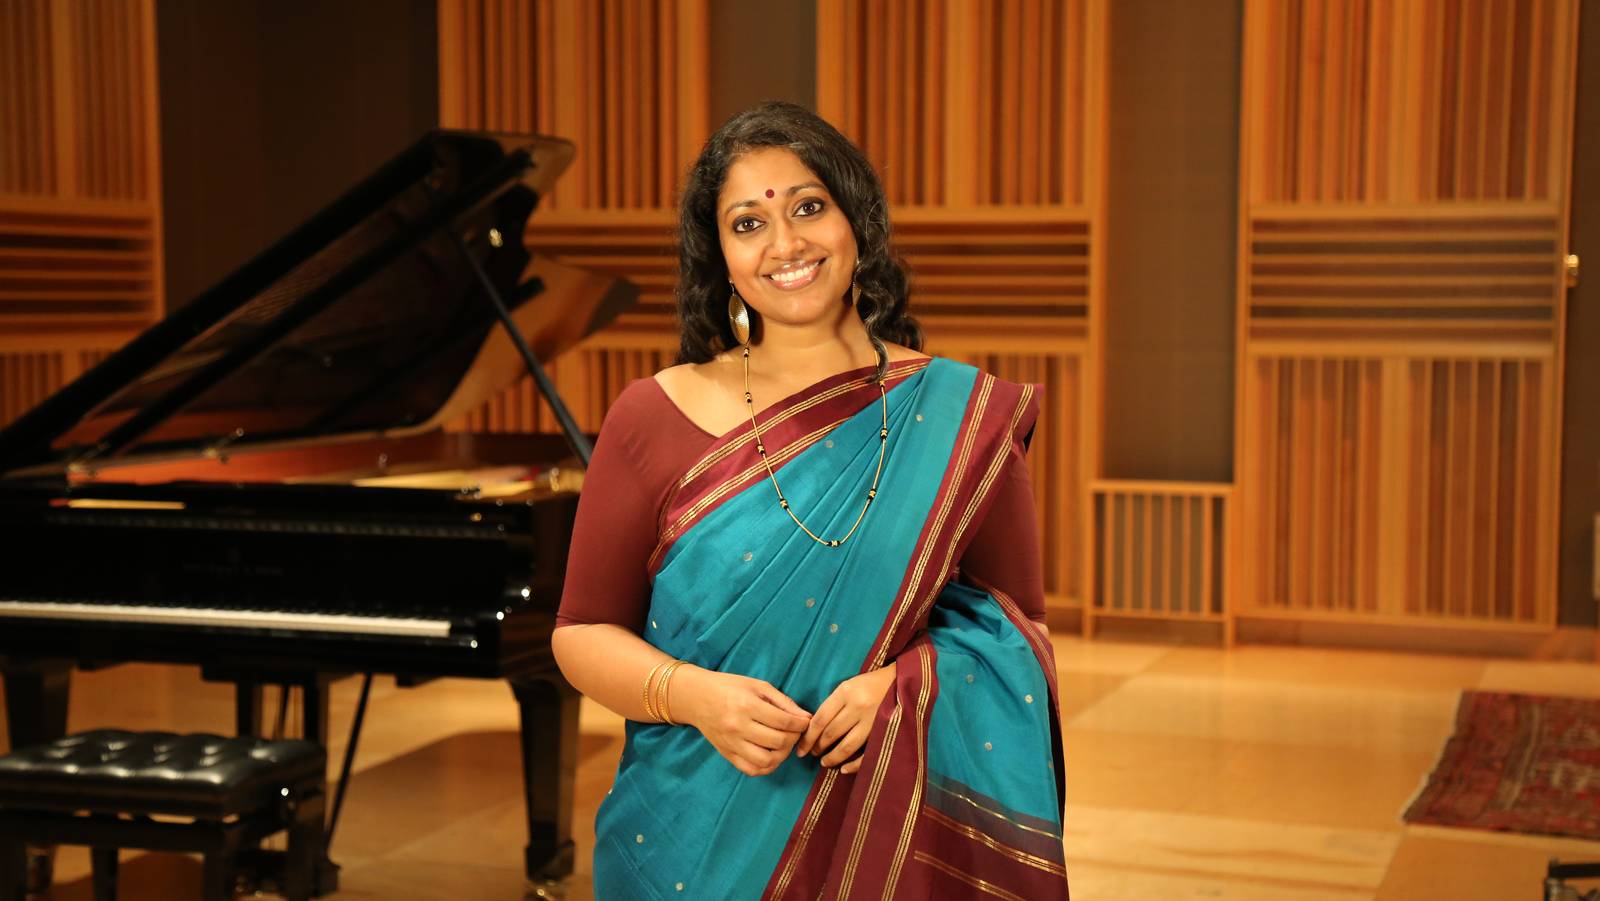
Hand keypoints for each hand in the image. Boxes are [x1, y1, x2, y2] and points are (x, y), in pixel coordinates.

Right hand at [673, 665, 811, 776]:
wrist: (696, 697)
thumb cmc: (729, 687)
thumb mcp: (757, 686)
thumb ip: (783, 702)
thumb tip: (805, 718)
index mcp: (747, 705)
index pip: (785, 722)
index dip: (801, 724)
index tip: (805, 722)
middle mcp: (739, 726)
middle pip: (778, 742)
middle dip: (794, 738)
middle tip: (795, 732)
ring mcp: (732, 743)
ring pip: (767, 760)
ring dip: (782, 755)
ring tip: (784, 744)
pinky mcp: (727, 754)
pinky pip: (752, 769)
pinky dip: (766, 766)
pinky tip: (771, 755)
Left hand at [794, 664, 896, 773]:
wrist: (902, 681)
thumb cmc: (870, 684)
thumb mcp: (848, 686)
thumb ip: (833, 704)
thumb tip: (814, 729)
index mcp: (846, 692)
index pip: (820, 719)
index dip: (808, 737)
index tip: (801, 748)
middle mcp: (858, 706)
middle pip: (831, 733)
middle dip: (818, 747)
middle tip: (812, 754)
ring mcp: (872, 721)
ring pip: (846, 746)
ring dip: (832, 758)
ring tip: (824, 762)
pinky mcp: (884, 732)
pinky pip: (867, 754)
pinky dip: (854, 765)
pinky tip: (843, 769)